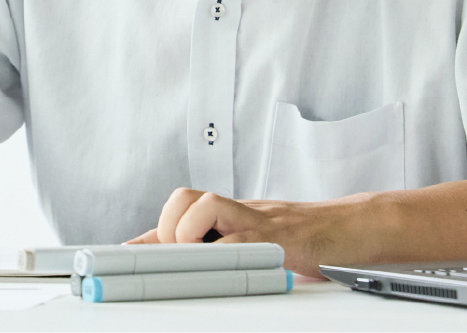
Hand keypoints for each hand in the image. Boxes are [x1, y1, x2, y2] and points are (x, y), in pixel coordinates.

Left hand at [124, 189, 360, 277]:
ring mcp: (257, 219)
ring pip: (203, 207)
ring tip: (201, 259)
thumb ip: (216, 249)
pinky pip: (240, 238)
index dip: (142, 240)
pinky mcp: (279, 235)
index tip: (113, 258)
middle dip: (167, 232)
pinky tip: (227, 266)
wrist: (353, 226)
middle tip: (176, 257)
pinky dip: (225, 252)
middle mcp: (237, 210)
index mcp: (227, 214)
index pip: (175, 216)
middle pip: (181, 200)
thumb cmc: (304, 237)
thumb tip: (175, 267)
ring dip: (190, 235)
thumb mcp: (254, 240)